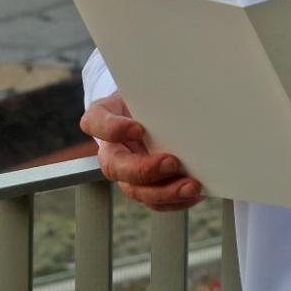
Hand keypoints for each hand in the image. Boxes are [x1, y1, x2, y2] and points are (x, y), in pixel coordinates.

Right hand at [79, 93, 203, 210]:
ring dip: (165, 192)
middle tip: (171, 162)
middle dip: (144, 169)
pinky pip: (156, 202)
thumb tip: (182, 95)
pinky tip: (195, 194)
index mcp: (102, 119)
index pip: (95, 123)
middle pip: (115, 167)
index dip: (113, 129)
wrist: (150, 113)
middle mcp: (110, 150)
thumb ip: (152, 94)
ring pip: (136, 191)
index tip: (138, 127)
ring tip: (192, 186)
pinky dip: (177, 201)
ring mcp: (125, 173)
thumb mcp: (144, 89)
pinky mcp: (144, 187)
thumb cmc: (146, 99)